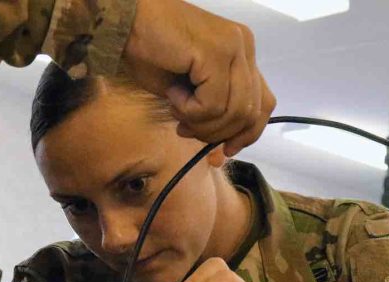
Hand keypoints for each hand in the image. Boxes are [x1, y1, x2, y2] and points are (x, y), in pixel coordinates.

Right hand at [122, 0, 275, 155]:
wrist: (125, 23)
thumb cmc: (150, 52)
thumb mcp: (189, 90)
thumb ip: (213, 110)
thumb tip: (222, 149)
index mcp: (241, 54)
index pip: (263, 103)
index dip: (246, 134)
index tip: (223, 151)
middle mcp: (244, 46)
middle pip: (250, 113)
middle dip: (216, 133)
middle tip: (184, 128)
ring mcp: (234, 47)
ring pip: (235, 112)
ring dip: (200, 122)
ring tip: (176, 106)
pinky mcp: (217, 52)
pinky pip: (214, 104)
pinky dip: (190, 110)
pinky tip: (172, 93)